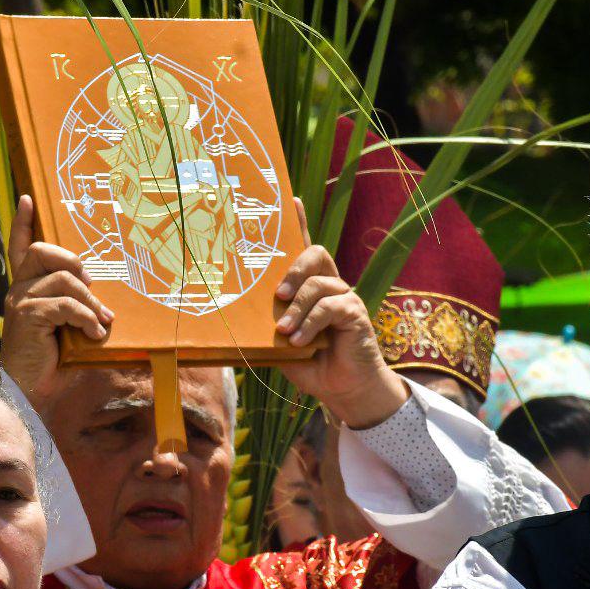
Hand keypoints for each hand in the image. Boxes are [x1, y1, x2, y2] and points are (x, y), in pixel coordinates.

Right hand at [1, 194, 114, 400]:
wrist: (33, 392)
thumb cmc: (53, 363)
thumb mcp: (69, 329)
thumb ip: (79, 309)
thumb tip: (108, 305)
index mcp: (26, 289)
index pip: (20, 248)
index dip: (22, 223)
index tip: (28, 199)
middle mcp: (18, 290)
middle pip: (42, 251)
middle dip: (73, 263)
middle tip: (92, 288)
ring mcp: (20, 301)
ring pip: (63, 279)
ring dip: (90, 302)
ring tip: (100, 323)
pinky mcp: (27, 316)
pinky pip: (65, 304)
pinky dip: (86, 319)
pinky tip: (93, 335)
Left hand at [274, 199, 407, 428]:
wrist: (344, 389)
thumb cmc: (311, 363)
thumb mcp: (280, 344)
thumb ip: (265, 329)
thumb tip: (234, 322)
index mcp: (311, 286)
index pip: (304, 248)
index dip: (299, 222)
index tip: (290, 200)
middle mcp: (330, 284)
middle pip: (316, 253)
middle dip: (294, 268)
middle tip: (278, 295)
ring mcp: (345, 296)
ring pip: (319, 284)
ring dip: (298, 309)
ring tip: (285, 332)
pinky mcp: (355, 312)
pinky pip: (331, 306)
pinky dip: (311, 324)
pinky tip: (301, 342)